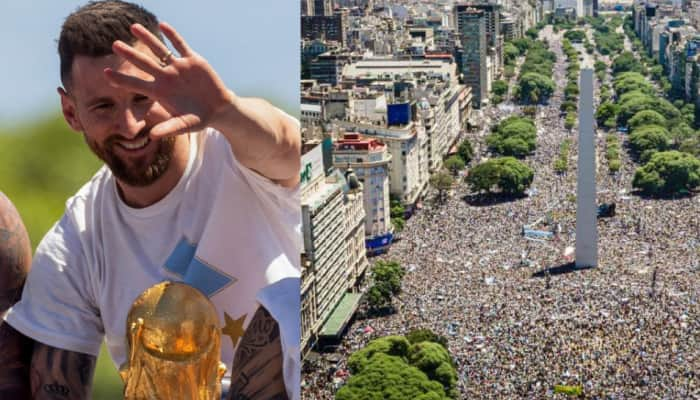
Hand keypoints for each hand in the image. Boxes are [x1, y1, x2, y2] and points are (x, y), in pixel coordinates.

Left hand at [106, 22, 234, 137]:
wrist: (218, 108)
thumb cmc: (198, 118)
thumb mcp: (184, 125)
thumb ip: (169, 128)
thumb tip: (152, 136)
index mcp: (160, 92)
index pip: (136, 84)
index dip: (121, 79)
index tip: (106, 74)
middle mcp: (166, 77)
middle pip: (144, 63)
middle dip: (130, 54)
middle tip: (115, 45)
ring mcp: (178, 67)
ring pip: (160, 50)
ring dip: (148, 39)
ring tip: (133, 27)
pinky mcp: (193, 61)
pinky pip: (180, 45)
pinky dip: (172, 36)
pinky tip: (162, 25)